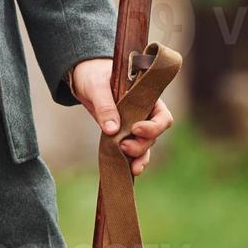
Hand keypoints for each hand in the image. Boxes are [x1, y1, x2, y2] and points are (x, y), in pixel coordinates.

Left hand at [70, 58, 174, 175]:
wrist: (84, 80)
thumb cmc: (95, 76)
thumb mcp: (97, 87)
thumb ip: (105, 106)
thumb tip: (112, 130)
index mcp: (147, 98)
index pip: (162, 117)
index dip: (153, 127)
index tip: (135, 129)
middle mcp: (145, 114)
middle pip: (154, 136)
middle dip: (141, 145)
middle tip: (123, 146)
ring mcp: (135, 126)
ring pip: (145, 146)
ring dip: (138, 157)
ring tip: (129, 166)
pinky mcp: (123, 135)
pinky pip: (132, 151)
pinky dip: (131, 161)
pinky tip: (128, 171)